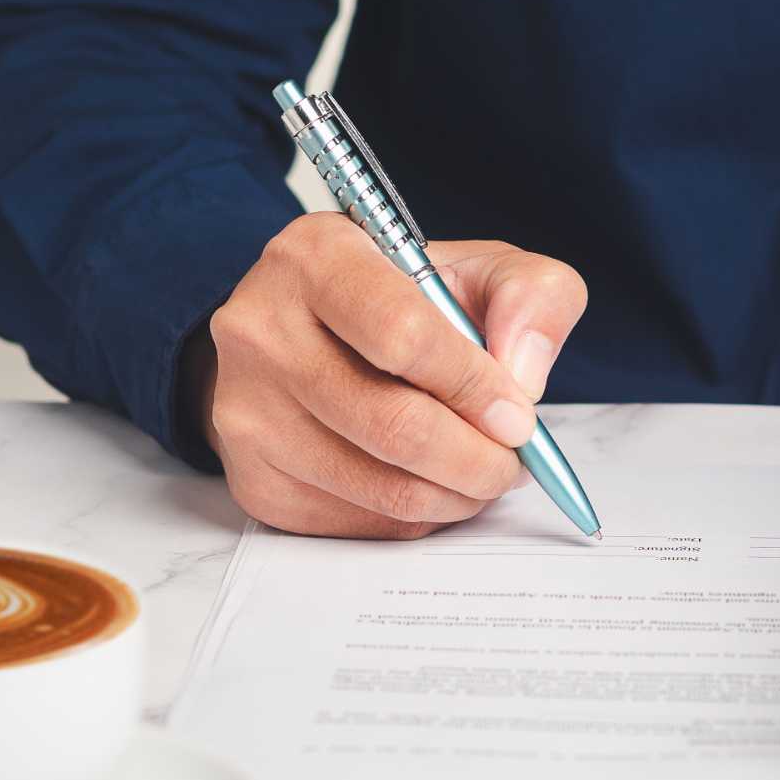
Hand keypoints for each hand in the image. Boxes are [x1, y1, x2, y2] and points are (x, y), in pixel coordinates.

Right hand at [188, 213, 587, 537]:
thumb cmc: (409, 300)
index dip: (474, 387)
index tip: (517, 415)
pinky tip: (432, 484)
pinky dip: (417, 516)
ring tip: (484, 474)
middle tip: (512, 462)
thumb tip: (524, 376)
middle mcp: (262, 330)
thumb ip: (532, 295)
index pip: (403, 336)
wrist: (319, 334)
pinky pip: (359, 523)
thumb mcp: (483, 268)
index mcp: (316, 257)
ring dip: (456, 496)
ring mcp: (247, 410)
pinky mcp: (255, 480)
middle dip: (477, 459)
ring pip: (381, 487)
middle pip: (393, 425)